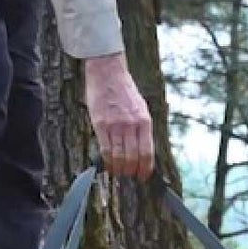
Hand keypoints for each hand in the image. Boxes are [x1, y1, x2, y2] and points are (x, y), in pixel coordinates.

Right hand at [83, 52, 153, 178]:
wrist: (108, 72)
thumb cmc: (124, 90)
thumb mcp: (140, 107)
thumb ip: (142, 127)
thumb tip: (143, 149)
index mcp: (144, 120)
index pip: (147, 152)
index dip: (145, 168)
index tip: (143, 176)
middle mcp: (131, 124)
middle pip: (133, 157)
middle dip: (131, 171)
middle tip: (129, 176)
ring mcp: (115, 125)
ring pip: (118, 156)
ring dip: (119, 169)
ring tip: (118, 173)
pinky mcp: (100, 124)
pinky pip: (105, 149)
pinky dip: (107, 161)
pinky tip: (108, 165)